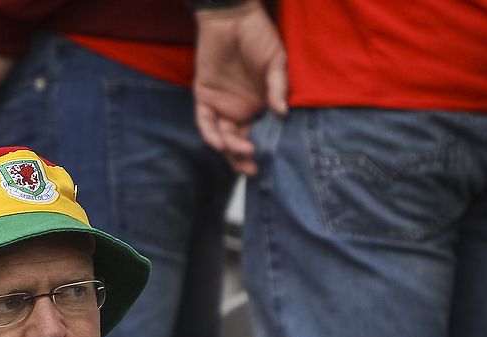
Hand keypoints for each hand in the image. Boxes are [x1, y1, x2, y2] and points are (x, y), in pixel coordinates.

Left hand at [194, 1, 287, 176]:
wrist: (232, 18)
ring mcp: (222, 105)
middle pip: (239, 142)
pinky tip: (219, 143)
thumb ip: (278, 86)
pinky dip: (210, 134)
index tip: (264, 164)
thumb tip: (282, 112)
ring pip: (222, 136)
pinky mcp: (204, 97)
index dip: (260, 152)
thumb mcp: (275, 61)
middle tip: (251, 168)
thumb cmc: (258, 36)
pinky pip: (205, 122)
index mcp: (260, 105)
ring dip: (230, 148)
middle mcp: (240, 110)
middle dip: (243, 159)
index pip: (258, 135)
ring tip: (240, 151)